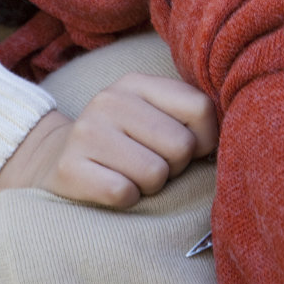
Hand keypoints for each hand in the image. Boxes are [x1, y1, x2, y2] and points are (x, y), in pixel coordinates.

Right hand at [0, 72, 217, 207]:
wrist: (52, 162)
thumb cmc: (122, 145)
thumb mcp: (150, 117)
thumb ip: (187, 118)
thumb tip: (230, 141)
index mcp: (136, 83)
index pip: (201, 108)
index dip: (205, 140)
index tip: (189, 151)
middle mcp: (109, 100)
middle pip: (180, 146)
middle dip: (173, 167)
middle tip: (151, 165)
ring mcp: (86, 132)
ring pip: (155, 174)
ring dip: (149, 186)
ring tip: (130, 176)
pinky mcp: (69, 168)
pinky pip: (123, 193)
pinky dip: (125, 200)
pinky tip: (111, 188)